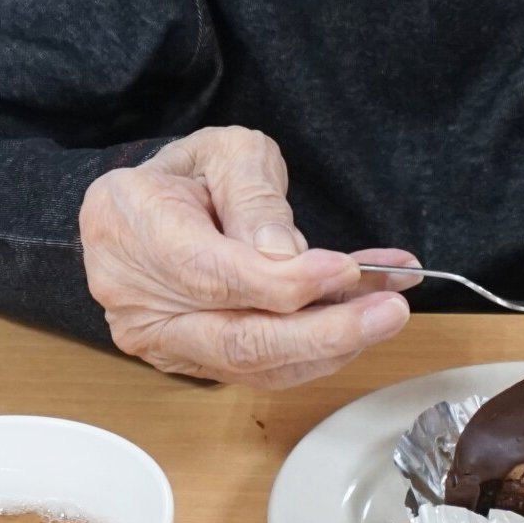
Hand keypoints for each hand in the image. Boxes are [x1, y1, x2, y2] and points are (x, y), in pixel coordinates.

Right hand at [78, 126, 418, 389]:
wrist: (148, 206)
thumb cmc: (186, 174)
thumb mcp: (226, 152)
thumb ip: (255, 197)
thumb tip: (285, 255)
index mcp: (134, 229)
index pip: (214, 277)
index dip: (286, 283)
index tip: (346, 270)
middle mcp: (139, 302)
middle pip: (236, 340)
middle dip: (323, 333)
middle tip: (389, 310)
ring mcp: (162, 341)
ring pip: (254, 366)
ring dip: (331, 345)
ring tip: (386, 310)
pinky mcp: (192, 362)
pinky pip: (259, 370)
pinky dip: (316, 350)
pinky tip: (358, 319)